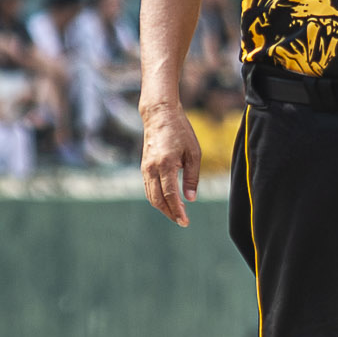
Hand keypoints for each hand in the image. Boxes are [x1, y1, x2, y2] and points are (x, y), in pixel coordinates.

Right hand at [139, 99, 201, 226]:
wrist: (160, 115)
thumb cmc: (180, 131)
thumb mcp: (194, 153)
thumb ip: (192, 177)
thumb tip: (190, 199)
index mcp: (166, 164)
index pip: (170, 195)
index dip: (177, 211)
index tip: (185, 222)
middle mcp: (152, 168)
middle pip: (158, 199)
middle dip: (170, 213)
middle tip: (182, 221)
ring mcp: (145, 168)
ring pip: (151, 195)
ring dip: (163, 207)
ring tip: (177, 213)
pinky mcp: (144, 166)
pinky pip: (148, 188)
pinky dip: (157, 198)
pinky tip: (168, 200)